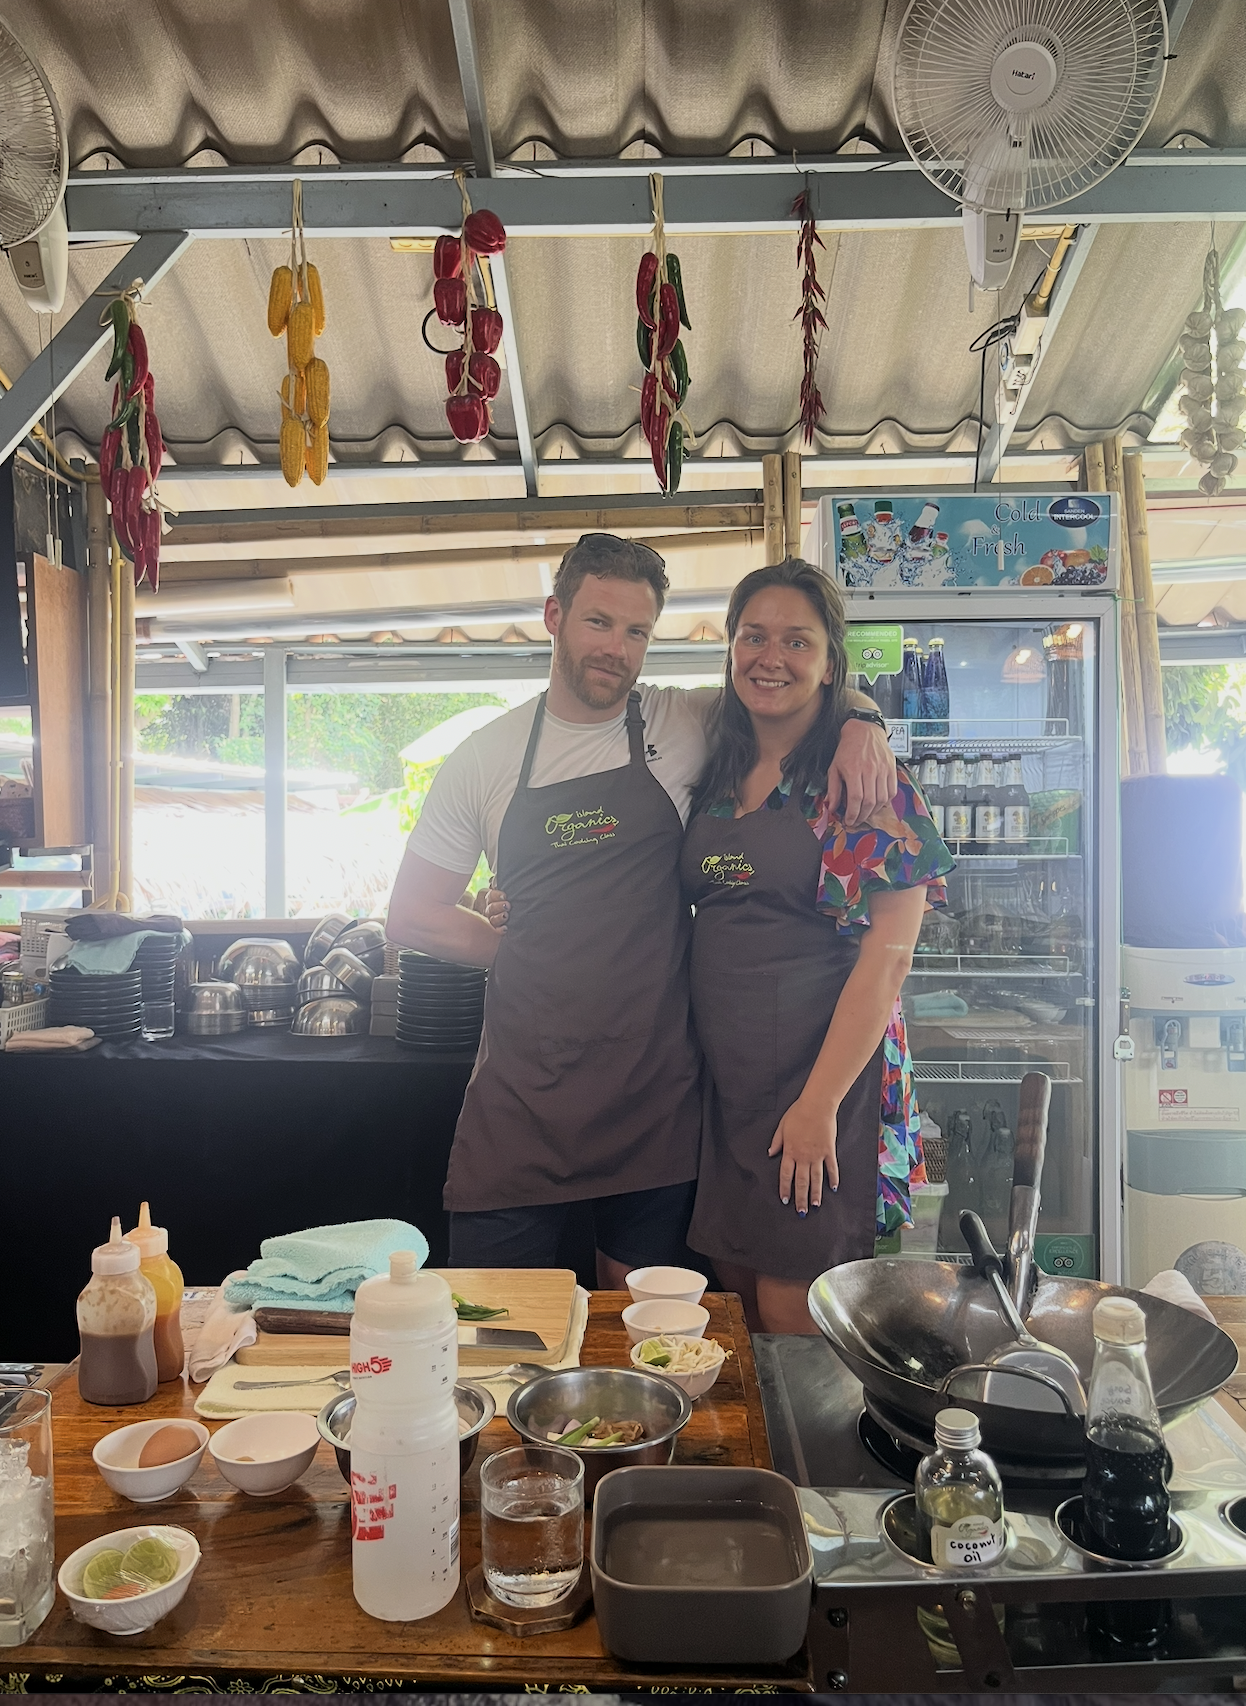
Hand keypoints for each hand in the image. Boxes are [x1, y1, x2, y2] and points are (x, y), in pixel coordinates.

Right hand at [483, 879, 509, 931]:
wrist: (502, 912)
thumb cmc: (501, 897)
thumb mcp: (498, 887)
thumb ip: (496, 882)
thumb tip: (496, 879)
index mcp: (484, 896)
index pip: (487, 895)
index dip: (495, 895)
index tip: (504, 896)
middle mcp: (485, 908)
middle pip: (489, 908)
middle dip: (498, 907)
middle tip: (507, 905)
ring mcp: (487, 920)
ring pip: (491, 919)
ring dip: (499, 918)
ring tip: (506, 915)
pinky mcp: (492, 929)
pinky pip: (494, 930)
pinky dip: (499, 930)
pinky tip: (504, 928)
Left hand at [768, 1097, 838, 1214]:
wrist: (817, 1106)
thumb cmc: (798, 1114)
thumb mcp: (782, 1127)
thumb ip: (776, 1142)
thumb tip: (770, 1154)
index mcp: (790, 1151)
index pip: (786, 1175)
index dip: (785, 1189)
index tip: (785, 1200)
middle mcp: (803, 1157)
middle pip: (801, 1182)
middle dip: (800, 1198)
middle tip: (801, 1212)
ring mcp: (817, 1155)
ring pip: (816, 1179)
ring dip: (815, 1194)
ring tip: (815, 1206)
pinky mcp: (829, 1151)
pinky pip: (832, 1168)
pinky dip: (833, 1179)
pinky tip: (834, 1188)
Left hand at [828, 718, 896, 827]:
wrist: (864, 730)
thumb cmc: (847, 749)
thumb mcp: (834, 767)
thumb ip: (833, 788)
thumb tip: (832, 807)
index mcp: (853, 770)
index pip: (856, 798)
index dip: (853, 814)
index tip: (849, 821)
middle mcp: (870, 770)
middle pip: (870, 801)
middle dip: (862, 816)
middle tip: (857, 821)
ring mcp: (883, 769)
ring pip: (882, 798)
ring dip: (874, 811)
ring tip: (866, 814)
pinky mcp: (892, 768)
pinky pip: (892, 791)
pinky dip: (886, 801)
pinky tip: (877, 804)